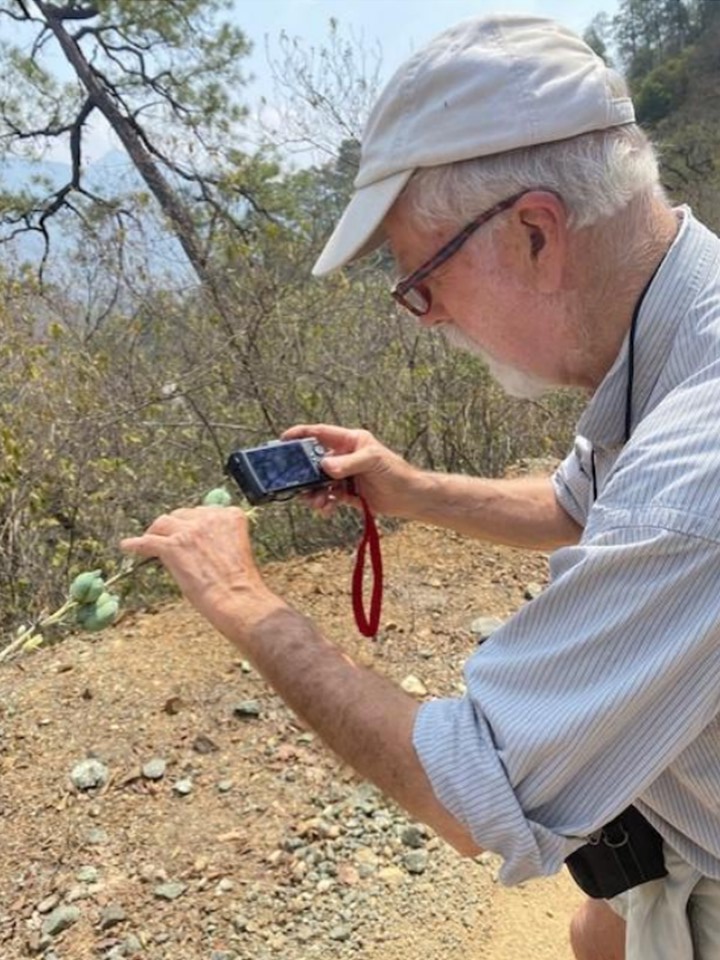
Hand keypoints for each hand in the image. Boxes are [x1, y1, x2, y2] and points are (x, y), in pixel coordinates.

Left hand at [120, 506, 285, 640]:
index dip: (194, 523)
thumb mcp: (236, 550)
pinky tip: (128, 547)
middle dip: (177, 526)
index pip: (205, 511)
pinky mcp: (173, 546)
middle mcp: (210, 518)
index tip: (189, 531)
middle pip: (183, 514)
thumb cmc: (240, 583)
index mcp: (230, 517)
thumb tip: (198, 543)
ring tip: (150, 540)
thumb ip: (220, 539)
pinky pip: (147, 542)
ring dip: (157, 532)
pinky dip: (136, 545)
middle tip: (171, 540)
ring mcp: (189, 531)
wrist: (237, 599)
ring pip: (164, 522)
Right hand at [281, 424, 418, 517]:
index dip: (301, 434)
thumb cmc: (395, 471)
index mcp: (350, 441)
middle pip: (314, 462)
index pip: (320, 433)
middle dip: (304, 473)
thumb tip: (325, 466)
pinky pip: (327, 497)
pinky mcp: (346, 493)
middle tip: (296, 483)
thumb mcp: (372, 461)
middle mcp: (344, 457)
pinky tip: (326, 509)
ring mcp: (344, 475)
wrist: (409, 497)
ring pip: (319, 482)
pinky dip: (324, 503)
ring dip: (313, 492)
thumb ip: (348, 463)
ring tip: (316, 502)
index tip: (283, 439)